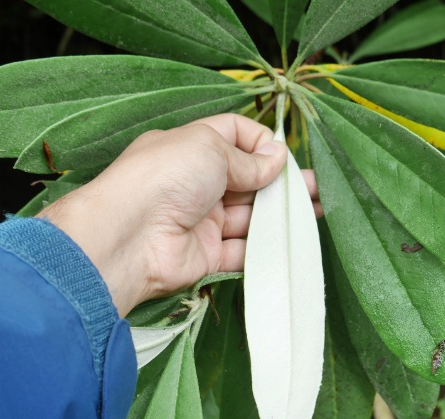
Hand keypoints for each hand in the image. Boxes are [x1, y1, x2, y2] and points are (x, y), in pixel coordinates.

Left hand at [38, 114, 320, 315]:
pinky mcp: (207, 255)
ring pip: (250, 216)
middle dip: (281, 183)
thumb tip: (276, 155)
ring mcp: (203, 220)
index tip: (282, 155)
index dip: (260, 142)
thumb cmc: (165, 177)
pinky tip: (292, 240)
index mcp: (193, 149)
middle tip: (315, 188)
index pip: (234, 136)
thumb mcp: (209, 149)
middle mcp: (198, 183)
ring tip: (315, 212)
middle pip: (248, 180)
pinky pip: (242, 250)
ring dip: (280, 215)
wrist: (129, 237)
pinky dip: (266, 247)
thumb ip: (248, 158)